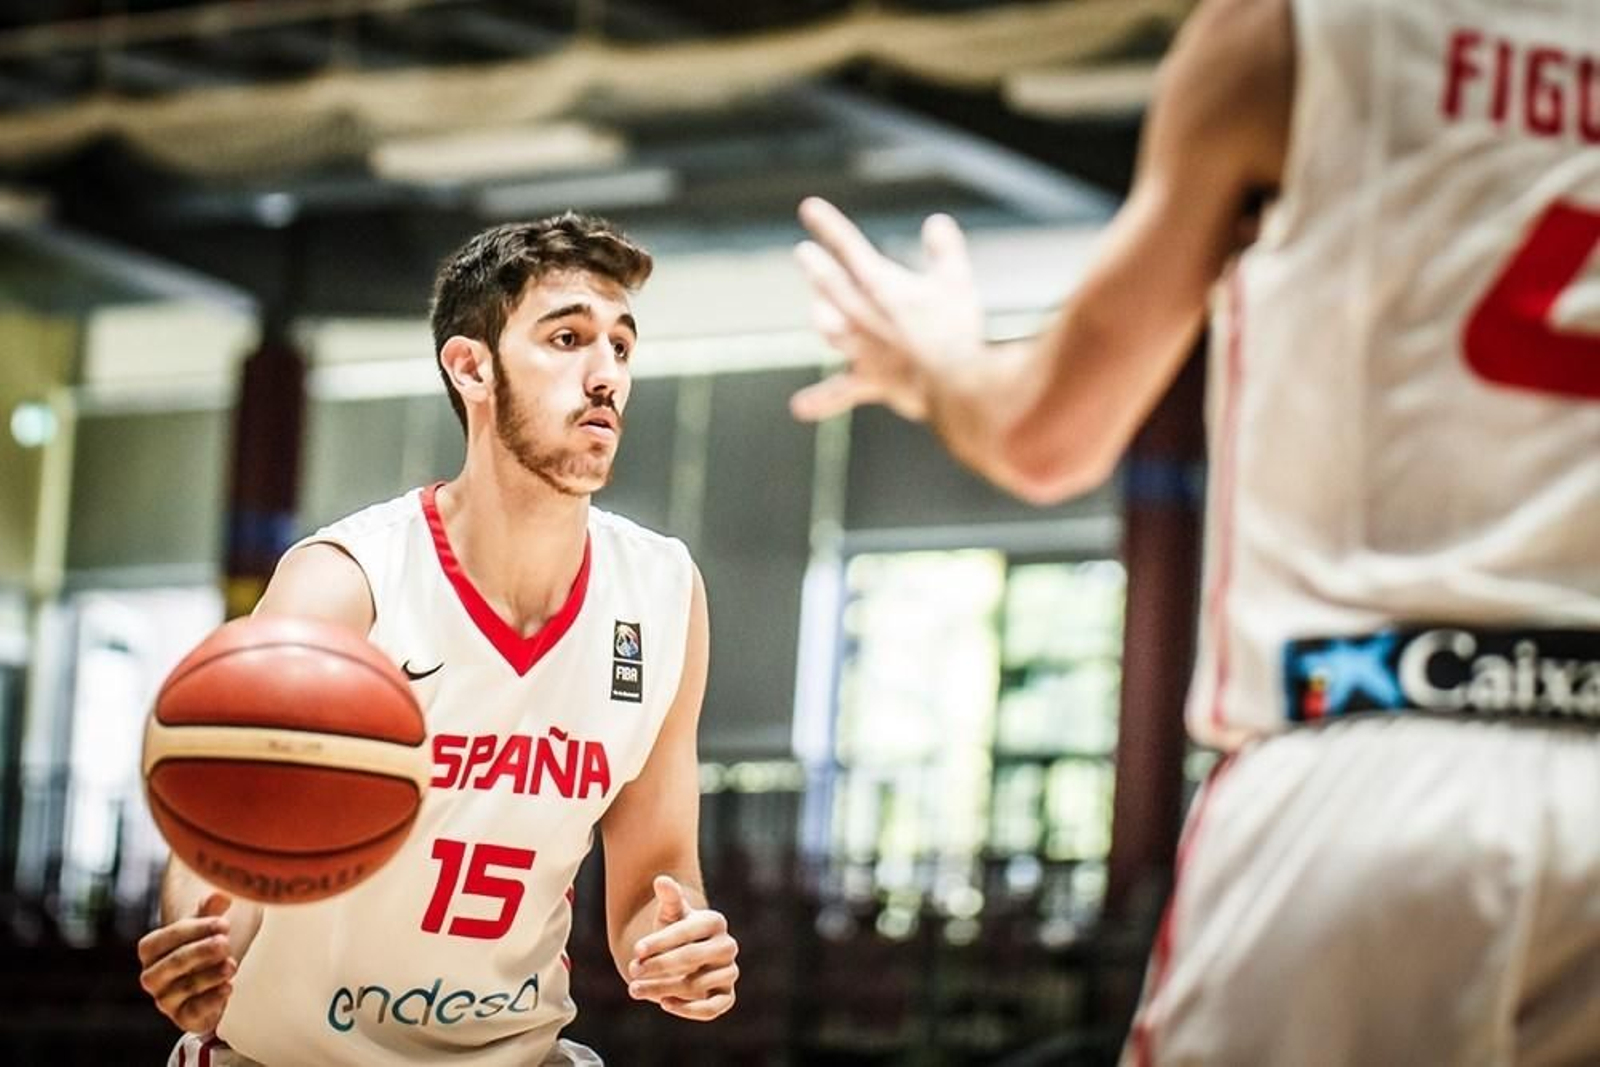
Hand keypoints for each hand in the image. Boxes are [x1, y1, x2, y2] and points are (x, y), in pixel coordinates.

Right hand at [137, 891, 237, 1032]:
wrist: (211, 983)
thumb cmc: (204, 948)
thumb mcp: (205, 927)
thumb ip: (210, 911)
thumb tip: (223, 894)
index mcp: (151, 949)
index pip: (166, 938)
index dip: (195, 929)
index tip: (223, 923)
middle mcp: (152, 975)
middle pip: (173, 963)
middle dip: (201, 951)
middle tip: (226, 942)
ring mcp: (165, 998)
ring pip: (184, 987)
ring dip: (210, 974)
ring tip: (232, 964)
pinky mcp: (182, 1017)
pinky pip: (193, 1010)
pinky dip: (212, 999)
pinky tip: (228, 987)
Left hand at [627, 875, 738, 1020]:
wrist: (685, 959)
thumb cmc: (675, 933)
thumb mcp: (671, 914)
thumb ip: (669, 898)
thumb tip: (661, 880)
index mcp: (715, 921)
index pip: (686, 932)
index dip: (660, 941)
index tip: (636, 950)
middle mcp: (727, 946)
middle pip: (691, 958)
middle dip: (658, 965)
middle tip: (632, 970)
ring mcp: (729, 972)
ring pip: (695, 984)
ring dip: (662, 988)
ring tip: (635, 988)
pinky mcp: (727, 996)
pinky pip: (712, 1008)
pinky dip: (688, 1009)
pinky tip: (664, 1003)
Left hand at [790, 196, 984, 422]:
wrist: (954, 381)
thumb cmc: (956, 328)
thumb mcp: (957, 279)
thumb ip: (944, 247)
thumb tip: (937, 221)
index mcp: (879, 284)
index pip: (847, 246)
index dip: (826, 225)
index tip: (807, 207)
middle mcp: (860, 315)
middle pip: (829, 284)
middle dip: (816, 266)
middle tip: (803, 253)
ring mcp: (860, 350)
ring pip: (829, 328)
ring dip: (821, 314)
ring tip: (817, 310)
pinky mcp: (869, 382)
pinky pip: (840, 392)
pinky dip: (821, 400)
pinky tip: (800, 407)